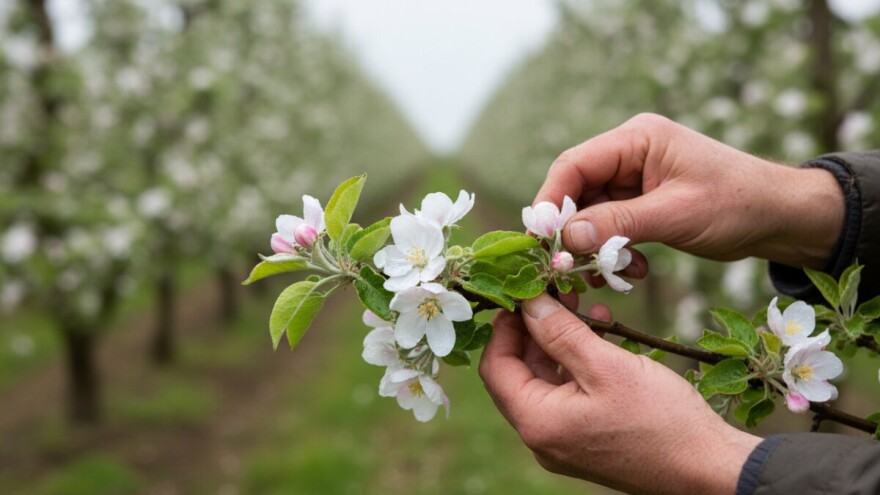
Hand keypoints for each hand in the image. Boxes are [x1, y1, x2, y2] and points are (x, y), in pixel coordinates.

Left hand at [479, 293, 760, 493]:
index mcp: (538, 422)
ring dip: (560, 342)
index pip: (496, 367)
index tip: (522, 292)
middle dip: (535, 330)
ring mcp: (564, 442)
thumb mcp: (606, 367)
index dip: (504, 326)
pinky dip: (578, 364)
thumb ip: (560, 333)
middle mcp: (542, 437)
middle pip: (518, 374)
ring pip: (546, 381)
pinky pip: (568, 395)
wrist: (709, 469)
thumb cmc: (661, 420)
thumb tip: (528, 302)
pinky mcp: (586, 440)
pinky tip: (602, 335)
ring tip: (584, 306)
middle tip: (556, 294)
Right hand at [536, 113, 843, 268]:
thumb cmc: (736, 204)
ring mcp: (634, 179)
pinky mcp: (641, 203)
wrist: (779, 217)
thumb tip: (565, 239)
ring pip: (590, 215)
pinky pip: (610, 227)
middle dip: (572, 232)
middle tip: (569, 269)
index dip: (550, 202)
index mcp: (636, 139)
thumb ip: (617, 224)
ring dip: (595, 248)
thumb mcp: (675, 215)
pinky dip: (613, 251)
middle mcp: (629, 154)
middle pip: (576, 191)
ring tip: (609, 275)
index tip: (540, 241)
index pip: (573, 165)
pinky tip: (633, 270)